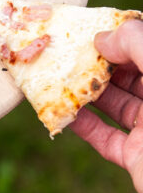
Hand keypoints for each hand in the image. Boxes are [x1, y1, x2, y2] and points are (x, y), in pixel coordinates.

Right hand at [69, 20, 142, 192]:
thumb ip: (137, 46)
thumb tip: (102, 38)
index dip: (124, 40)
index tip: (94, 33)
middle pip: (131, 77)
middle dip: (99, 65)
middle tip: (68, 53)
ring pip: (116, 106)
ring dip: (86, 93)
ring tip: (58, 78)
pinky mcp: (138, 159)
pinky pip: (105, 138)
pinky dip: (83, 125)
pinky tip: (63, 112)